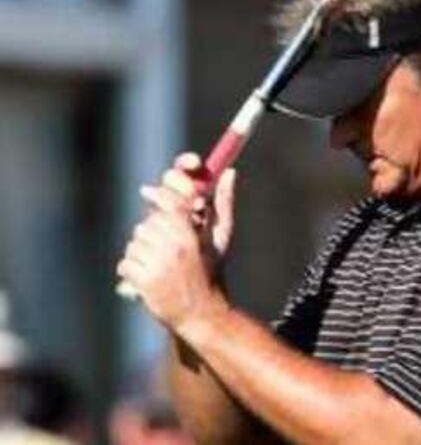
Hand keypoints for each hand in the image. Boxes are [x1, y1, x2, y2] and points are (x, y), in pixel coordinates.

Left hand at [116, 153, 236, 330]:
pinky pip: (126, 264)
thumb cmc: (210, 272)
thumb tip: (229, 171)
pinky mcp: (145, 282)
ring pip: (135, 243)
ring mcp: (159, 265)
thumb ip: (223, 202)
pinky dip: (132, 271)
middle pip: (148, 223)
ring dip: (142, 252)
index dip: (157, 195)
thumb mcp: (220, 237)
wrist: (203, 314)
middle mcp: (175, 247)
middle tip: (164, 247)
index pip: (168, 203)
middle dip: (152, 232)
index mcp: (192, 234)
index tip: (146, 192)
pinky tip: (148, 279)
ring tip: (159, 266)